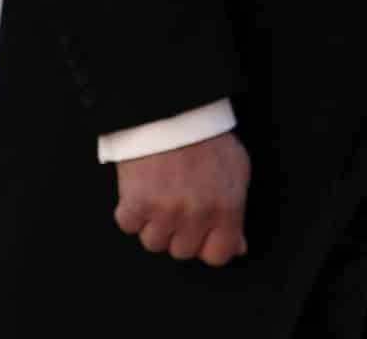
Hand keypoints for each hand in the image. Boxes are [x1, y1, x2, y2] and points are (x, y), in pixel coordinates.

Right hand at [112, 131, 249, 266]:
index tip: (202, 232)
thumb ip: (237, 211)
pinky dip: (131, 211)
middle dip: (180, 232)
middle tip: (179, 203)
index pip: (218, 256)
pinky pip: (129, 226)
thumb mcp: (237, 170)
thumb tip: (238, 247)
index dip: (208, 245)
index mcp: (227, 208)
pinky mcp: (136, 203)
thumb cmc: (208, 138)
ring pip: (153, 243)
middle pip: (182, 252)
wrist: (173, 109)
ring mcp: (165, 211)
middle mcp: (197, 215)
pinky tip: (142, 188)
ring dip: (154, 223)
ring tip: (160, 193)